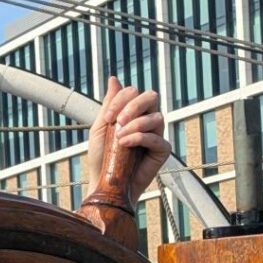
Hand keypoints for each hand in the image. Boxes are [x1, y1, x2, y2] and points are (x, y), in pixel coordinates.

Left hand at [87, 76, 170, 202]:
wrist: (105, 184)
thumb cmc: (102, 158)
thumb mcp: (100, 128)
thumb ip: (109, 105)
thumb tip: (113, 78)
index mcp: (132, 113)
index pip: (133, 92)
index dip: (121, 99)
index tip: (108, 117)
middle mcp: (147, 120)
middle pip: (151, 97)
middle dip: (134, 105)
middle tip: (119, 121)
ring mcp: (156, 135)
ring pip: (156, 117)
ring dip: (136, 125)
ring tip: (120, 139)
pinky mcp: (162, 151)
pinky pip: (158, 138)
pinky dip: (141, 138)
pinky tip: (126, 145)